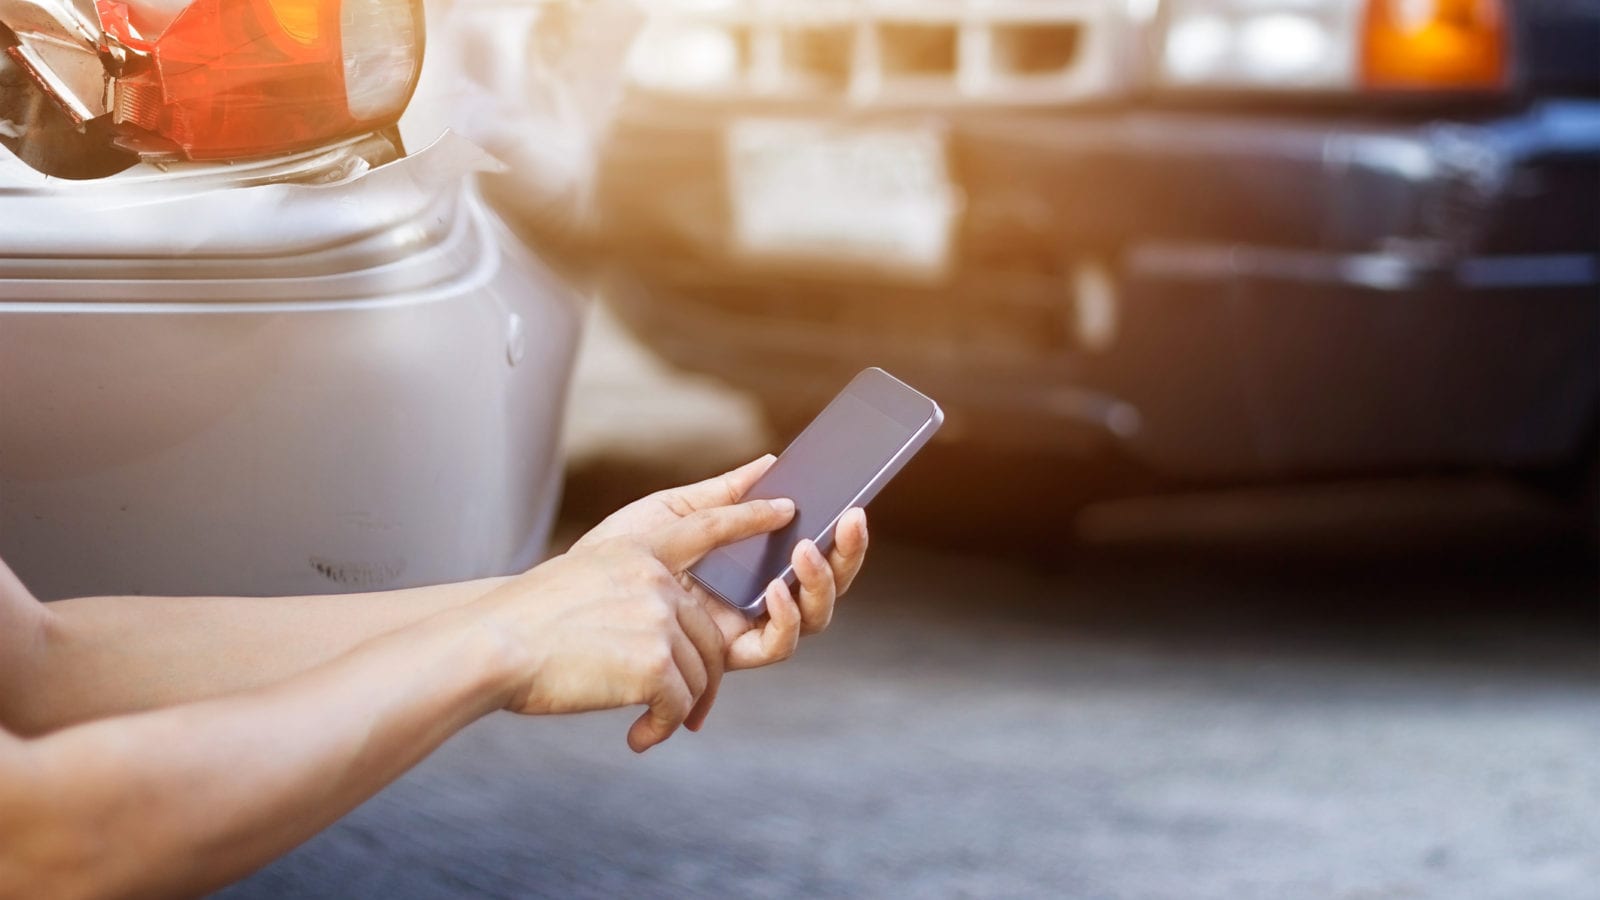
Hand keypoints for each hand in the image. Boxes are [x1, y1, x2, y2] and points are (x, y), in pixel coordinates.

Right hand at [476, 496, 794, 751]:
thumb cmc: (527, 624)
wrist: (493, 646)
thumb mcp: (584, 576)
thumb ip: (634, 583)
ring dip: (676, 707)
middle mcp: (655, 578)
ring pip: (699, 674)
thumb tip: (673, 618)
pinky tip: (637, 738)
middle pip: (708, 635)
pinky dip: (661, 728)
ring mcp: (658, 619)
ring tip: (646, 724)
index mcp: (638, 550)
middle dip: (697, 678)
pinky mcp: (654, 663)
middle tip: (680, 709)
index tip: (786, 510)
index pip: (708, 526)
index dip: (750, 518)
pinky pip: (680, 705)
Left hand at [575, 456, 870, 673]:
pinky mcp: (725, 655)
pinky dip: (785, 618)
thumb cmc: (613, 555)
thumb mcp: (672, 512)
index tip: (856, 503)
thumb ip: (726, 495)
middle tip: (852, 518)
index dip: (842, 535)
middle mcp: (756, 599)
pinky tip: (774, 588)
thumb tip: (774, 462)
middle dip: (848, 556)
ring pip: (811, 619)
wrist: (566, 598)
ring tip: (808, 550)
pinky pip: (773, 645)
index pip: (810, 550)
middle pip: (823, 587)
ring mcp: (744, 628)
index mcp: (750, 561)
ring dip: (821, 584)